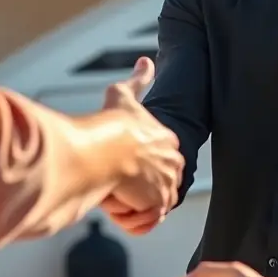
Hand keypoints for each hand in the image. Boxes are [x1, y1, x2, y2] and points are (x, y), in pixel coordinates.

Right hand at [100, 57, 184, 233]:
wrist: (103, 149)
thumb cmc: (110, 123)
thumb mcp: (124, 95)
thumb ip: (138, 79)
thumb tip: (146, 60)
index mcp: (169, 140)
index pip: (161, 157)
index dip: (140, 162)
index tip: (125, 161)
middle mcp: (174, 163)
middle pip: (158, 179)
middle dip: (140, 183)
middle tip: (119, 177)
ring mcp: (168, 184)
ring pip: (151, 199)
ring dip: (134, 198)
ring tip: (117, 187)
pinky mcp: (159, 203)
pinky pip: (148, 216)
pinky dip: (134, 213)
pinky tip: (120, 200)